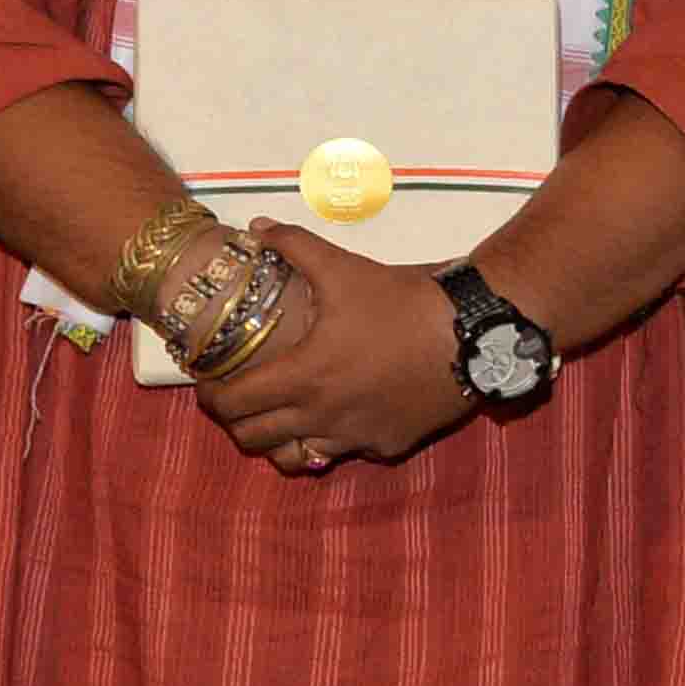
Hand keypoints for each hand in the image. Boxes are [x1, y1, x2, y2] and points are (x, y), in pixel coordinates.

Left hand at [198, 222, 471, 475]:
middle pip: (255, 440)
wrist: (473, 334)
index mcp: (303, 376)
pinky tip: (343, 414)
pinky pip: (347, 451)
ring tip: (284, 418)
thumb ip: (293, 245)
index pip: (234, 405)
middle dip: (238, 423)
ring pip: (296, 459)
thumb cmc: (403, 301)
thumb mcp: (344, 268)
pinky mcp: (389, 445)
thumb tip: (257, 226)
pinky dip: (334, 439)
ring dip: (281, 440)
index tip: (211, 386)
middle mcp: (323, 416)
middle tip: (242, 401)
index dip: (212, 398)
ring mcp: (357, 436)